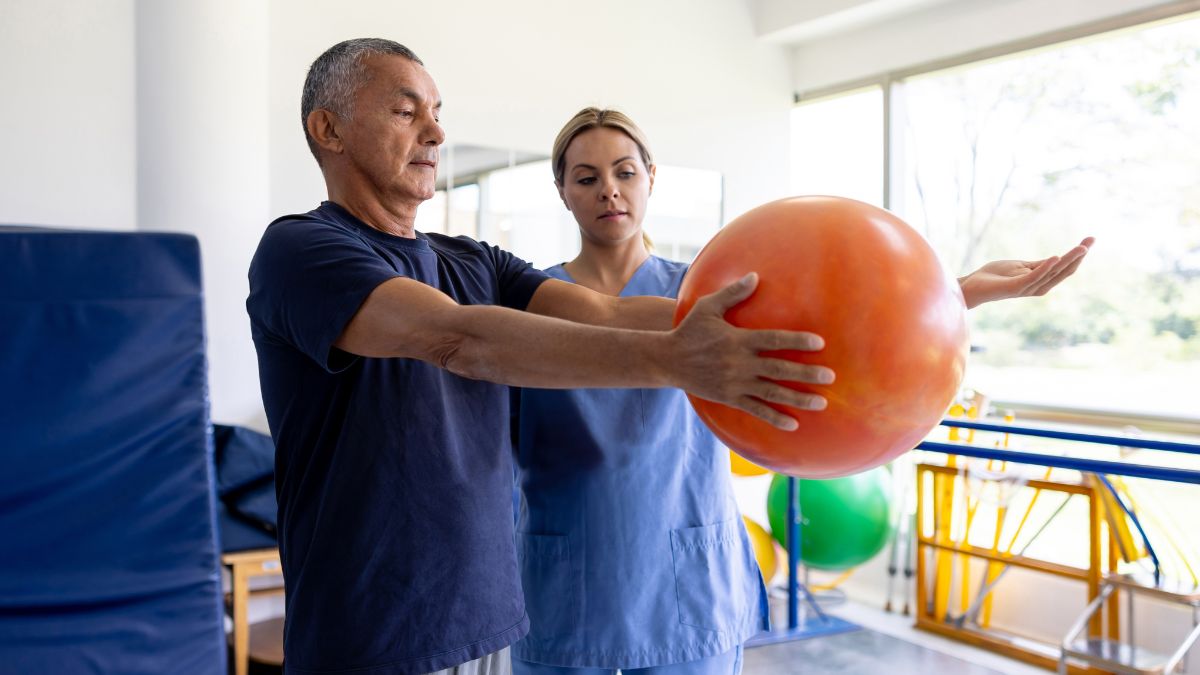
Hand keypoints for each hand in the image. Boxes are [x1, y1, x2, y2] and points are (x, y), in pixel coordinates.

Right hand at [669, 273, 834, 429]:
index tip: (819, 343)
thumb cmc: (689, 330)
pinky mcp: (729, 398)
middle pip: (779, 369)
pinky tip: (793, 424)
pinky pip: (755, 410)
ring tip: (821, 402)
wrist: (667, 360)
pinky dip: (774, 418)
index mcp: (737, 340)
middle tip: (830, 376)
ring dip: (798, 398)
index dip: (797, 341)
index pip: (773, 340)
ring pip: (772, 393)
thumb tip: (755, 276)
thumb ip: (733, 293)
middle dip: (806, 373)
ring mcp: (735, 383)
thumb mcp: (708, 307)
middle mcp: (739, 364)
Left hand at [958, 237, 1093, 308]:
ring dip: (1068, 258)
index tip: (1090, 240)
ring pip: (1053, 272)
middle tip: (1091, 240)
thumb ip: (1038, 265)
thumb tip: (1057, 259)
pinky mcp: (1016, 287)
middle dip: (1079, 255)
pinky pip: (1034, 277)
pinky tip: (1055, 257)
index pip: (1065, 268)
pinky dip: (1045, 267)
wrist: (972, 286)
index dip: (1078, 255)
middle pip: (1064, 271)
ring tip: (1081, 247)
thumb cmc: (995, 276)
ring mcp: (1028, 288)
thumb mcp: (1021, 267)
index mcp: (1041, 281)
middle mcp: (1039, 287)